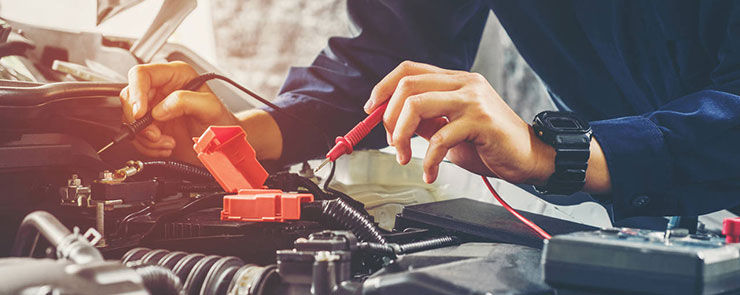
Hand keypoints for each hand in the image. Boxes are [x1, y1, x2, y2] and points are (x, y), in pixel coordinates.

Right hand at [120, 61, 238, 162]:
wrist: (223, 145)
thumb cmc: (222, 122)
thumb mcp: (210, 108)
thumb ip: (186, 101)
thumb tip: (160, 109)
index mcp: (175, 75)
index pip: (141, 74)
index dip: (136, 93)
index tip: (140, 113)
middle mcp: (162, 89)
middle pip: (130, 97)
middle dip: (140, 121)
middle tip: (156, 134)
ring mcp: (154, 108)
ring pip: (130, 119)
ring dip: (146, 137)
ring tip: (167, 142)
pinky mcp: (152, 126)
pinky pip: (136, 136)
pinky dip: (148, 146)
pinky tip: (166, 146)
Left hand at [365, 61, 555, 184]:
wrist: (530, 158)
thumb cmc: (491, 145)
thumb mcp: (451, 130)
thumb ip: (426, 122)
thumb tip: (393, 123)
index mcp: (455, 81)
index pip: (409, 69)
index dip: (383, 87)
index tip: (370, 110)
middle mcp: (464, 84)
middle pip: (408, 85)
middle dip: (388, 116)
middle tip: (390, 142)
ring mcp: (473, 100)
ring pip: (417, 105)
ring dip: (400, 136)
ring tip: (403, 157)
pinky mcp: (480, 121)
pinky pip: (439, 138)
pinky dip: (427, 160)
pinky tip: (430, 172)